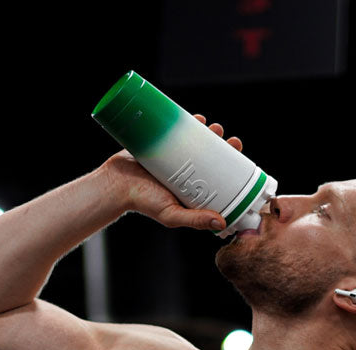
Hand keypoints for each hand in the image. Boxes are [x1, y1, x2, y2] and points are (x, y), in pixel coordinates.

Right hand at [102, 117, 243, 232]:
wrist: (116, 184)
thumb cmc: (143, 203)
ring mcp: (174, 156)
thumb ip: (195, 220)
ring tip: (215, 127)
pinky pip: (179, 130)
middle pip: (210, 155)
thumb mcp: (172, 215)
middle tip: (229, 139)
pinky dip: (189, 122)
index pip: (217, 176)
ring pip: (197, 141)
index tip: (239, 157)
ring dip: (210, 132)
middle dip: (223, 145)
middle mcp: (186, 172)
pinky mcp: (162, 143)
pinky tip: (198, 119)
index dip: (231, 166)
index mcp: (192, 188)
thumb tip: (221, 223)